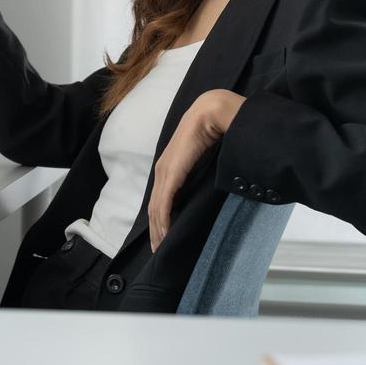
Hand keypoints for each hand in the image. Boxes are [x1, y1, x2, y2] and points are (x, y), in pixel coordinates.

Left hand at [147, 89, 245, 252]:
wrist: (211, 113)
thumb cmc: (211, 131)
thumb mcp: (203, 157)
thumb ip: (200, 171)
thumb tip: (207, 184)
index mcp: (168, 166)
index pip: (159, 198)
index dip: (158, 219)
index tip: (162, 237)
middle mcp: (162, 170)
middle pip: (154, 208)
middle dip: (155, 230)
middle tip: (158, 251)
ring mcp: (164, 172)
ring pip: (156, 209)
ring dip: (158, 230)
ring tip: (161, 248)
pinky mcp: (171, 173)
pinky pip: (164, 203)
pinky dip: (163, 220)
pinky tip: (164, 234)